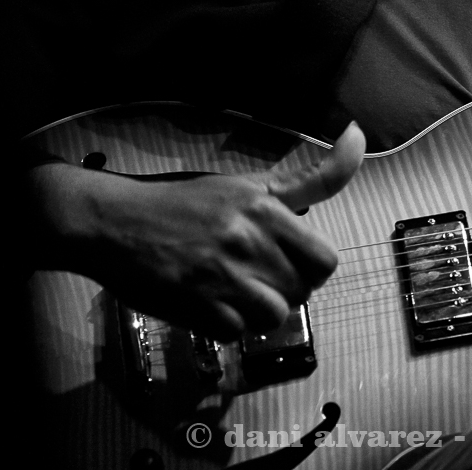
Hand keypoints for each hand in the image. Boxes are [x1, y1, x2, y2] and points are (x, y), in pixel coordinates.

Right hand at [29, 121, 365, 338]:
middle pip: (303, 290)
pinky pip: (237, 333)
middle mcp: (249, 241)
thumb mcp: (247, 184)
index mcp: (265, 208)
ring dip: (260, 310)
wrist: (114, 222)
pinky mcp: (197, 308)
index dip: (315, 265)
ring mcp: (223, 277)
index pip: (325, 258)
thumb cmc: (182, 201)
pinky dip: (228, 326)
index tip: (299, 261)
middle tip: (265, 277)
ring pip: (274, 316)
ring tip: (238, 292)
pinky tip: (212, 304)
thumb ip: (306, 180)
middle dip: (290, 288)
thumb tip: (357, 138)